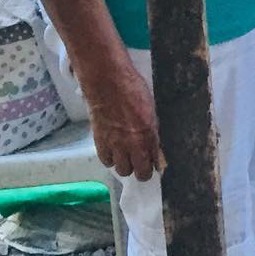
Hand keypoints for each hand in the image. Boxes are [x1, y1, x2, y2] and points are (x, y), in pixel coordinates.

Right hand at [86, 60, 161, 180]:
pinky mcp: (100, 142)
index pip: (153, 164)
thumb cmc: (133, 91)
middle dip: (140, 170)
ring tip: (125, 156)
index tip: (153, 165)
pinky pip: (106, 160)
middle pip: (137, 172)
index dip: (153, 167)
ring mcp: (114, 144)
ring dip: (125, 165)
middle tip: (139, 162)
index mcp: (148, 135)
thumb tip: (155, 148)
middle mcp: (132, 144)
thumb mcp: (151, 111)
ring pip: (121, 169)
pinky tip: (112, 151)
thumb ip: (152, 133)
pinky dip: (110, 158)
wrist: (108, 84)